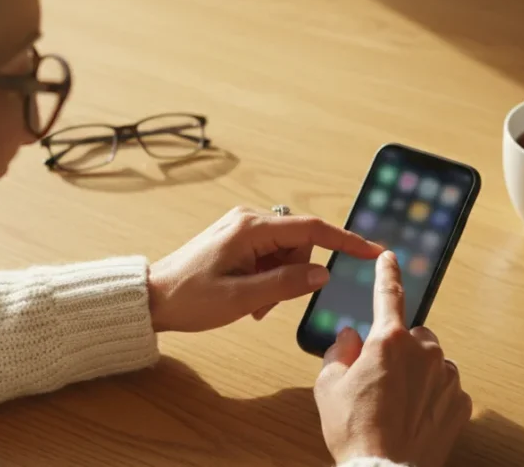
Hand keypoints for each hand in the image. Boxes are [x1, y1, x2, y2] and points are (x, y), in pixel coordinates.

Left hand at [147, 206, 383, 332]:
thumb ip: (286, 284)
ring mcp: (242, 228)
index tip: (372, 251)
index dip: (346, 241)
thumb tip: (322, 274)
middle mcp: (249, 219)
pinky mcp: (236, 239)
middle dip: (294, 274)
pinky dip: (266, 277)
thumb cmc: (189, 298)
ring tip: (251, 303)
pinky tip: (246, 296)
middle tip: (266, 305)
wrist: (151, 298)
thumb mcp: (242, 298)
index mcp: (252, 228)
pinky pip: (268, 255)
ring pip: (285, 252)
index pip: (313, 229)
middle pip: (300, 244)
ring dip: (278, 280)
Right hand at [314, 251, 471, 465]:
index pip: (389, 295)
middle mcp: (424, 352)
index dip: (387, 274)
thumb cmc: (354, 431)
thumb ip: (339, 353)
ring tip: (396, 404)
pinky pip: (446, 389)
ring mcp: (446, 378)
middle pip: (414, 336)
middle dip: (400, 349)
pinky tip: (414, 417)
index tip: (390, 258)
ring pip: (432, 362)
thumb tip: (350, 338)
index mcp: (389, 341)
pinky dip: (432, 398)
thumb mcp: (329, 388)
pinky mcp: (461, 404)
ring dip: (418, 374)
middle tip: (379, 380)